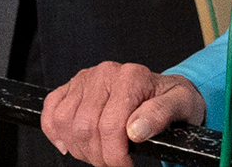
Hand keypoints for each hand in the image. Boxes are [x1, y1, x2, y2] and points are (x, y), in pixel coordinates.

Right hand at [41, 62, 204, 165]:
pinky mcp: (72, 86)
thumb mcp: (180, 105)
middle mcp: (105, 74)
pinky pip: (51, 110)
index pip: (110, 127)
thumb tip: (136, 129)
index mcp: (131, 77)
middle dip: (98, 155)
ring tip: (99, 150)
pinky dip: (55, 131)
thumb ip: (161, 114)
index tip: (125, 164)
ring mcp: (86, 79)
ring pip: (65, 122)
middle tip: (113, 161)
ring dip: (79, 147)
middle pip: (85, 128)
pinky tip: (72, 142)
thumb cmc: (171, 98)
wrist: (164, 90)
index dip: (115, 156)